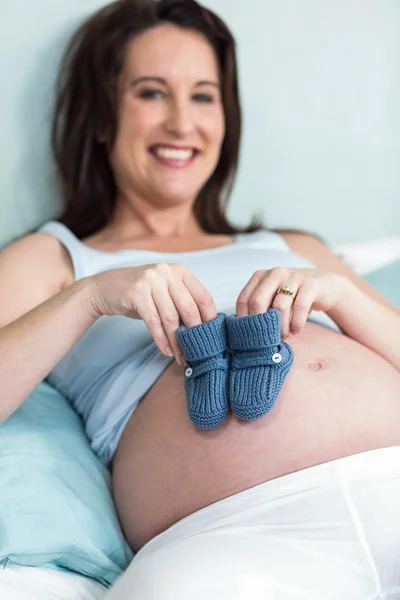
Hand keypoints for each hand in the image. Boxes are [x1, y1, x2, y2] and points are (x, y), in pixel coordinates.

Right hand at [89, 263, 216, 364]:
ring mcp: (151, 281)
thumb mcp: (165, 291)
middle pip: (189, 308)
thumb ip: (182, 303)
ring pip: (171, 318)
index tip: (211, 338)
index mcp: (180, 271)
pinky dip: (161, 339)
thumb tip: (204, 330)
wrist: (106, 287)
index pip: (203, 296)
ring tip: (180, 356)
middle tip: (198, 352)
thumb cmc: (141, 293)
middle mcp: (167, 272)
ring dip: (177, 341)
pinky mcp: (137, 293)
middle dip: (194, 334)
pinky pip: (154, 321)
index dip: (209, 319)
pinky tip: (166, 350)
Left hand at [236, 267, 351, 337]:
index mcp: (260, 276)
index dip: (244, 320)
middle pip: (257, 302)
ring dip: (281, 327)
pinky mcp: (311, 284)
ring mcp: (293, 277)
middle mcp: (275, 273)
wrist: (325, 286)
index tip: (250, 335)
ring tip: (285, 336)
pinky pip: (299, 307)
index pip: (243, 300)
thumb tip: (245, 333)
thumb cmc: (293, 297)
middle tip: (267, 338)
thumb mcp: (274, 299)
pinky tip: (296, 330)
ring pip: (279, 307)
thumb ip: (260, 309)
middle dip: (261, 324)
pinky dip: (296, 323)